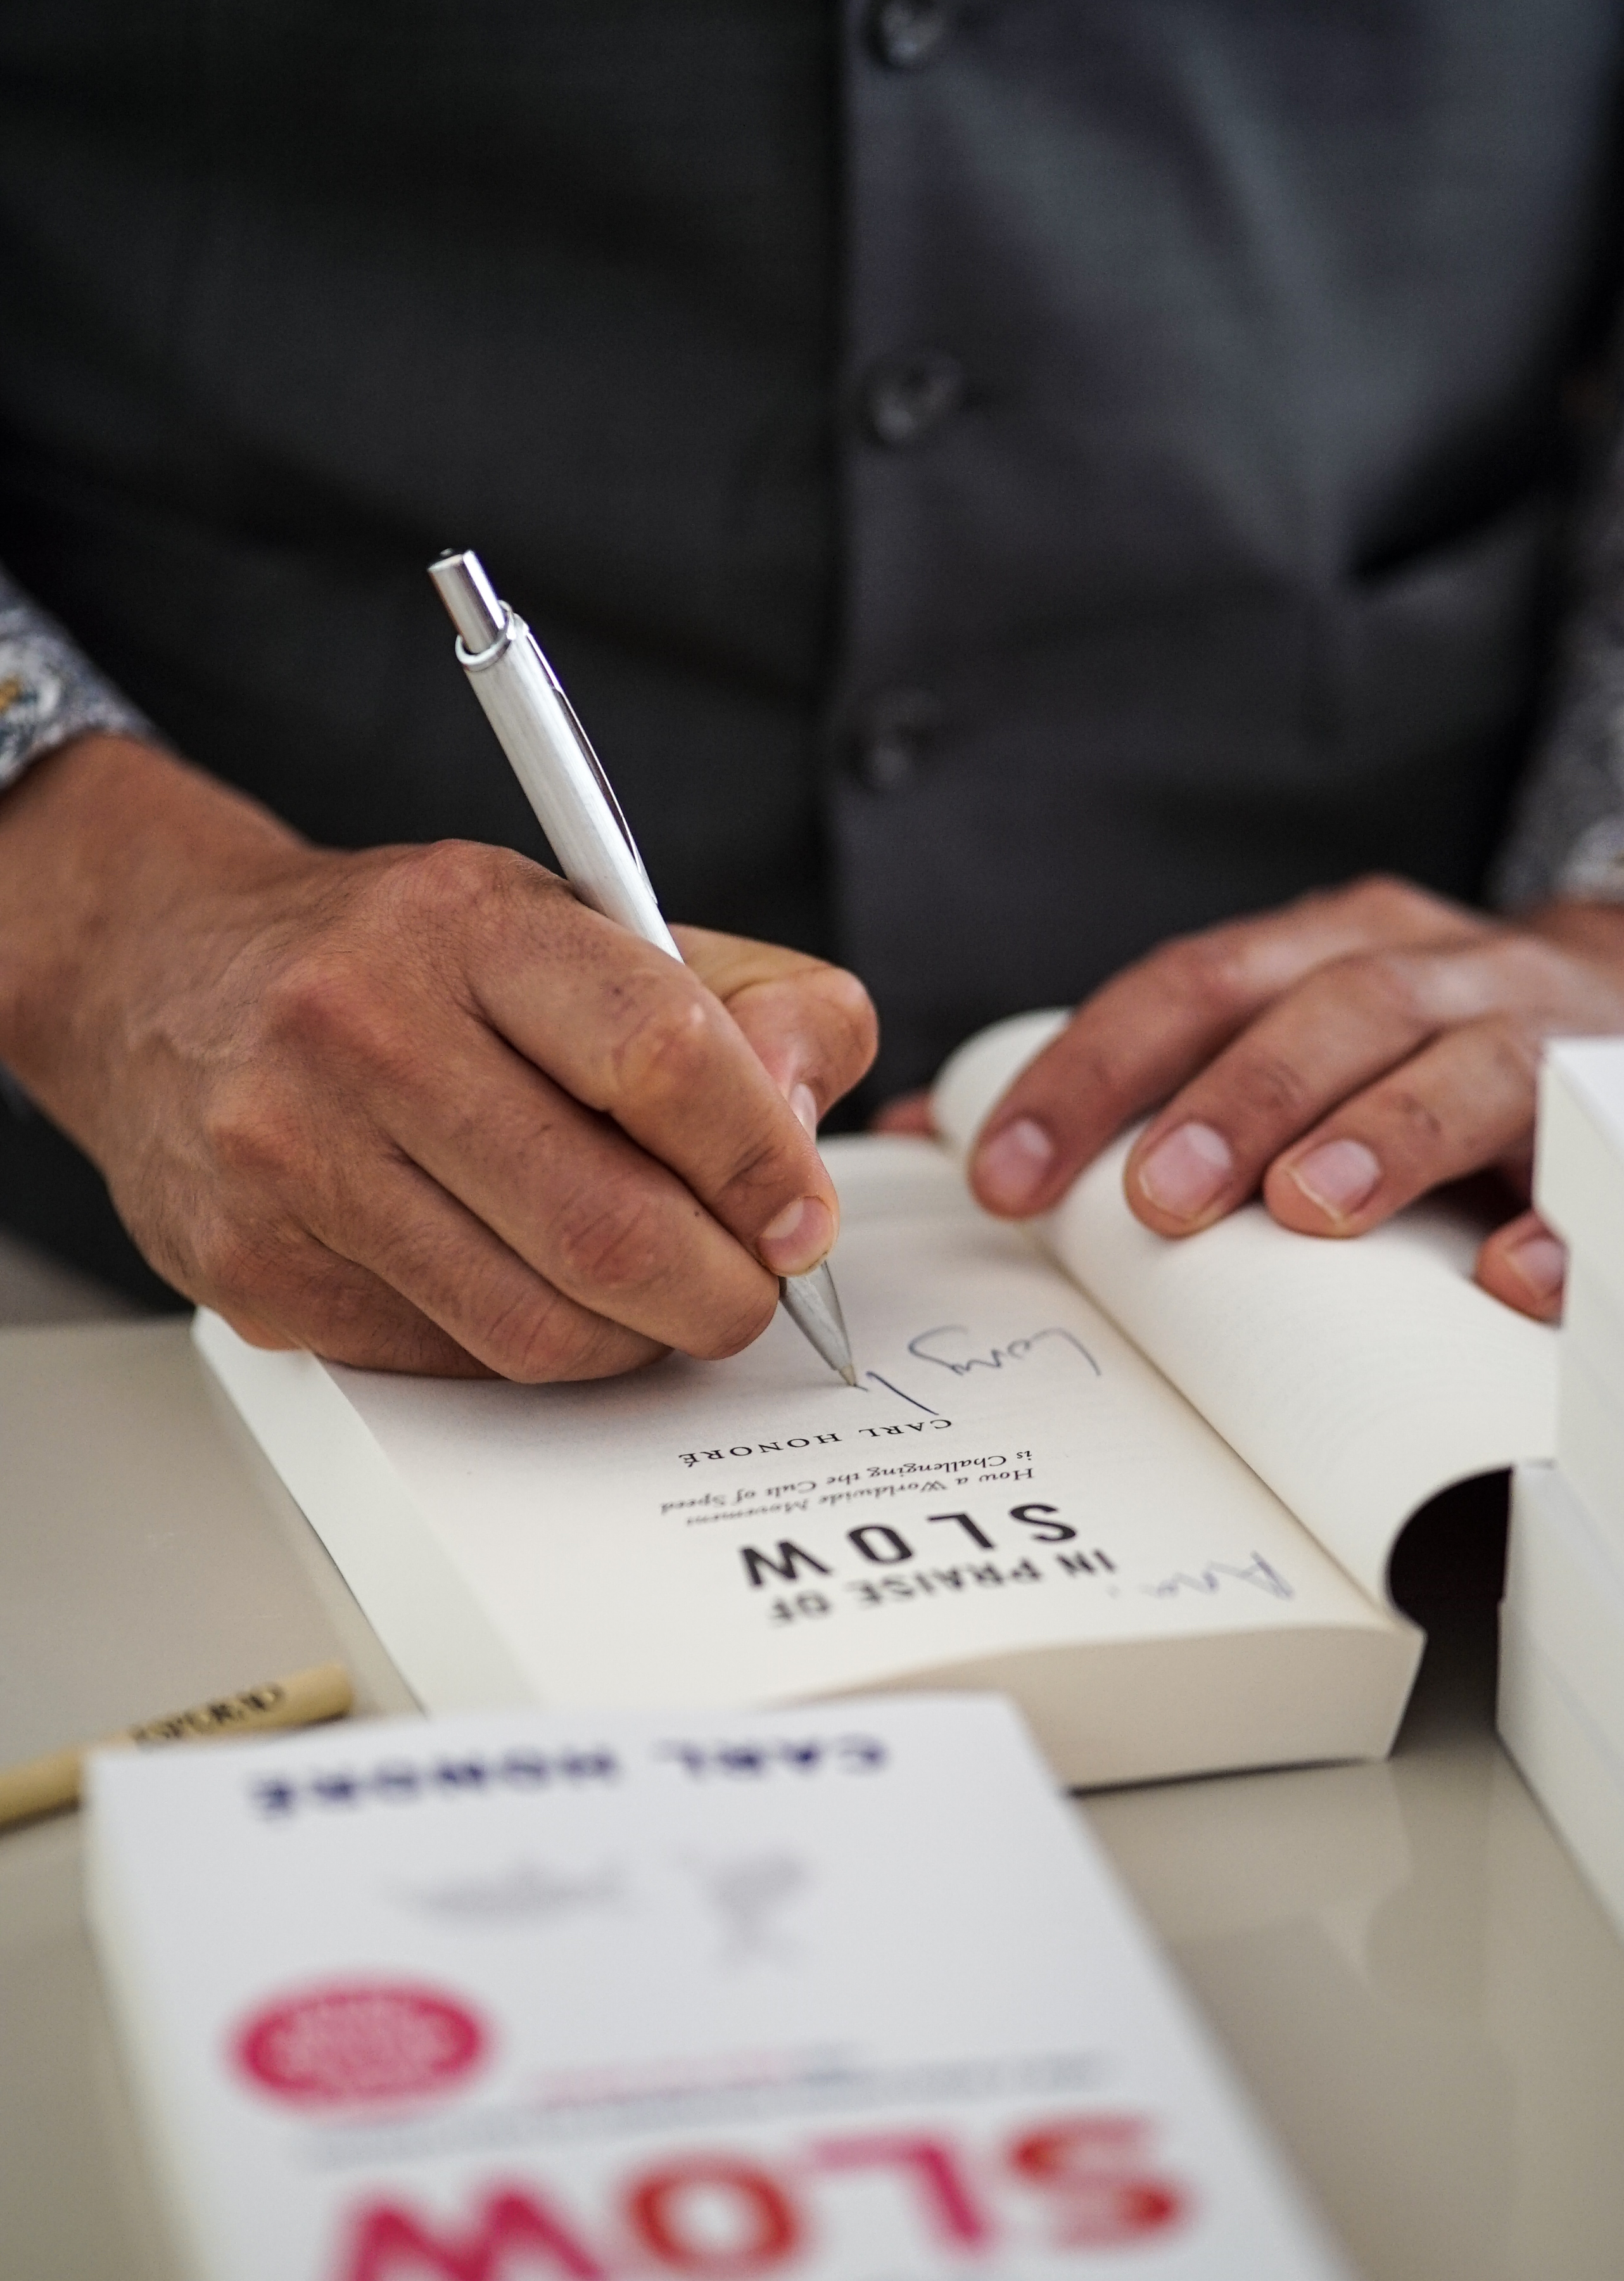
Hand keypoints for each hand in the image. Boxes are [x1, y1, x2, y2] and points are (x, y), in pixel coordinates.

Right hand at [0, 736, 875, 1376]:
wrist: (163, 974)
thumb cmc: (405, 957)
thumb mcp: (582, 918)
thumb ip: (743, 999)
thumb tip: (803, 1119)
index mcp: (468, 922)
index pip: (661, 1055)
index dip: (762, 1161)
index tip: (802, 1216)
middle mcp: (363, 1030)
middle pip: (608, 1224)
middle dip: (720, 1290)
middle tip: (750, 1289)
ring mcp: (294, 1161)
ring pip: (536, 1327)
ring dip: (634, 1340)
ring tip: (653, 1296)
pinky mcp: (255, 1271)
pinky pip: (452, 1362)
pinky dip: (529, 1350)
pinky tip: (533, 1289)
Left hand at [957, 877, 1623, 1319]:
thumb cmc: (1412, 1040)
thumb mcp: (1277, 1027)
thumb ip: (1133, 1075)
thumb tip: (924, 1133)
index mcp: (1324, 948)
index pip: (1190, 987)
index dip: (1092, 1073)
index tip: (1008, 1175)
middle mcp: (1429, 971)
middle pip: (1329, 1011)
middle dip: (1237, 1100)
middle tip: (1159, 1198)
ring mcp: (1538, 1035)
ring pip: (1466, 1062)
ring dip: (1384, 1131)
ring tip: (1310, 1208)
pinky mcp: (1619, 1121)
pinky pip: (1597, 1175)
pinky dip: (1557, 1225)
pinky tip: (1508, 1281)